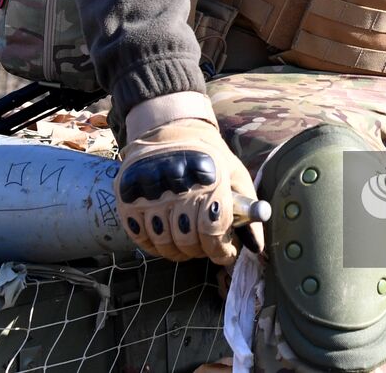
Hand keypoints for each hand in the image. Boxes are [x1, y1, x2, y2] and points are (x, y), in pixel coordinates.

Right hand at [115, 115, 263, 265]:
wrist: (171, 131)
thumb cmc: (209, 159)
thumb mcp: (235, 174)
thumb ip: (248, 210)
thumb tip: (257, 248)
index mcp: (209, 179)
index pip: (212, 231)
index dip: (221, 250)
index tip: (226, 253)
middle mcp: (178, 186)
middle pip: (188, 241)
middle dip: (201, 251)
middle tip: (206, 246)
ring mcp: (150, 192)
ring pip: (164, 243)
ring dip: (179, 251)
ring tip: (187, 243)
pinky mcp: (128, 197)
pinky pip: (141, 237)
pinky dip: (156, 245)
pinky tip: (167, 237)